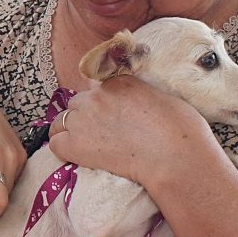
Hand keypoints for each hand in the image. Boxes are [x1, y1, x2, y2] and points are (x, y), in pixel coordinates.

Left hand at [48, 77, 210, 185]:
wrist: (175, 156)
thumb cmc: (182, 131)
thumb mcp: (163, 99)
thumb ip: (140, 95)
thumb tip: (136, 104)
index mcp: (119, 80)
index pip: (95, 86)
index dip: (101, 103)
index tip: (111, 116)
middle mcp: (97, 95)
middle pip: (78, 103)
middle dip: (86, 116)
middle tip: (103, 134)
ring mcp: (84, 118)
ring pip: (63, 120)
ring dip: (72, 130)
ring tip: (91, 146)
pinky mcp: (75, 143)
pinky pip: (56, 143)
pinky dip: (64, 148)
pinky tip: (79, 156)